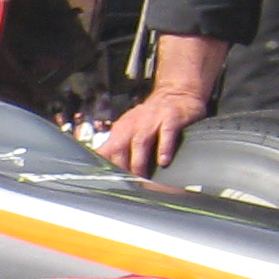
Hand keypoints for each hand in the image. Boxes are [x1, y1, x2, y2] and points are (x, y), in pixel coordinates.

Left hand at [104, 33, 230, 175]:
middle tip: (126, 186)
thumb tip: (111, 174)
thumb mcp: (132, 129)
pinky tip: (164, 161)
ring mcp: (152, 120)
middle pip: (120, 148)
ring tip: (142, 178)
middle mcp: (133, 124)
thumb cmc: (152, 118)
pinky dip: (164, 148)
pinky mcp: (171, 118)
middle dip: (121, 168)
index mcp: (121, 129)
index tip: (103, 181)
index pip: (105, 149)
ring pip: (140, 142)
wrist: (176, 92)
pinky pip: (166, 133)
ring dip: (140, 162)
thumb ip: (120, 148)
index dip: (102, 165)